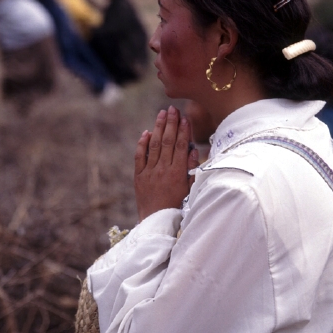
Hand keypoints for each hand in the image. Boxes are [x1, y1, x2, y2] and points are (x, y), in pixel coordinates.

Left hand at [134, 106, 198, 221]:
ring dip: (158, 128)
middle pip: (167, 142)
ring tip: (161, 114)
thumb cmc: (178, 208)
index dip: (183, 130)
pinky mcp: (139, 177)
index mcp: (178, 174)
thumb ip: (193, 169)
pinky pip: (139, 157)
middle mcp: (163, 170)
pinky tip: (146, 132)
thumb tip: (194, 150)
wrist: (156, 223)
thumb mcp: (190, 190)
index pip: (181, 146)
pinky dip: (142, 143)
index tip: (184, 117)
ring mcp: (150, 172)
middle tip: (172, 109)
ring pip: (154, 145)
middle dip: (170, 123)